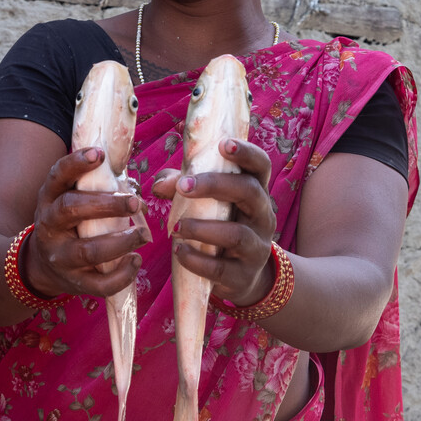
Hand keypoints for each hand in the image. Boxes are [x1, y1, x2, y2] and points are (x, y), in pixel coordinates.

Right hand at [24, 148, 150, 298]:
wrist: (42, 266)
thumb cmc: (70, 224)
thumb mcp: (70, 201)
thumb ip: (96, 187)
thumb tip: (146, 176)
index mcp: (49, 200)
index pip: (57, 176)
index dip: (76, 163)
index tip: (99, 153)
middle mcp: (49, 226)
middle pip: (71, 210)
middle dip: (105, 205)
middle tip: (134, 202)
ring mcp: (60, 257)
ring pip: (88, 251)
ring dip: (119, 242)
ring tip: (143, 234)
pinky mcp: (74, 282)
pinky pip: (99, 283)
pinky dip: (121, 274)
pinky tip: (135, 261)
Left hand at [150, 139, 278, 304]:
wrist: (241, 276)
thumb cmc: (217, 225)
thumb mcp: (203, 202)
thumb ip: (181, 186)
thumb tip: (157, 185)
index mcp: (254, 191)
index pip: (261, 165)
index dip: (246, 152)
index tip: (223, 145)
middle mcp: (262, 216)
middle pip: (249, 192)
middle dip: (215, 186)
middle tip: (183, 187)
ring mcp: (257, 247)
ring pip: (237, 234)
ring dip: (202, 229)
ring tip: (175, 229)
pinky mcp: (244, 275)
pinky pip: (222, 268)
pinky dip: (197, 260)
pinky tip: (179, 252)